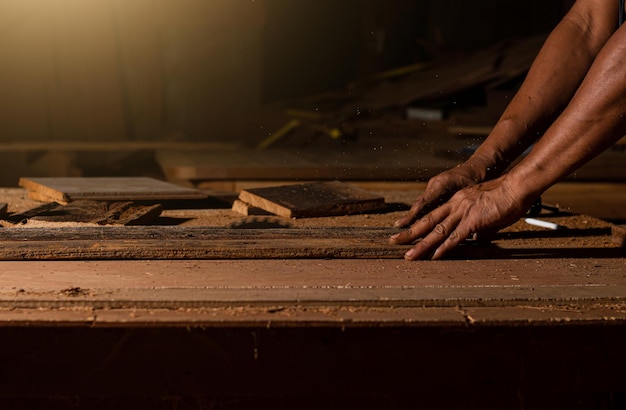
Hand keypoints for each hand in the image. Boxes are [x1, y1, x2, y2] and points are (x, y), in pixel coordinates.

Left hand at [389, 175, 532, 259]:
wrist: (517, 188)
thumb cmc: (507, 200)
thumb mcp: (488, 214)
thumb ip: (480, 228)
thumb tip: (478, 240)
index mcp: (457, 201)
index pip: (433, 215)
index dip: (418, 224)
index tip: (406, 232)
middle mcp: (456, 205)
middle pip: (427, 221)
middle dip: (409, 233)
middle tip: (393, 242)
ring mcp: (463, 212)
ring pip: (437, 231)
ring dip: (422, 246)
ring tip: (409, 256)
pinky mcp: (473, 220)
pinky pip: (455, 237)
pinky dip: (444, 248)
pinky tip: (434, 257)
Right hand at [393, 162, 487, 228]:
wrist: (479, 165)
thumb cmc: (480, 178)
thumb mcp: (476, 191)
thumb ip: (469, 206)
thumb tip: (471, 229)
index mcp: (443, 183)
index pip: (425, 201)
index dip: (414, 214)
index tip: (403, 224)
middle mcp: (435, 184)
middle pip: (420, 204)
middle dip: (409, 217)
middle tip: (396, 228)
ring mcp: (434, 186)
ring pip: (422, 204)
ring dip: (413, 217)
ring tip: (401, 228)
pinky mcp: (436, 189)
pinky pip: (427, 203)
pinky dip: (422, 213)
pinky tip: (416, 224)